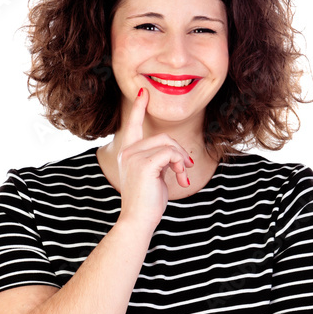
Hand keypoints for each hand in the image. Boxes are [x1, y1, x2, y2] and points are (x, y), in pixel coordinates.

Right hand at [116, 85, 194, 228]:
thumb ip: (158, 160)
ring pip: (168, 144)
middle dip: (178, 152)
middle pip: (162, 137)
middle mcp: (127, 152)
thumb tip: (174, 154)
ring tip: (182, 176)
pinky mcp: (143, 163)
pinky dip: (179, 164)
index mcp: (127, 153)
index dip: (139, 108)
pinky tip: (181, 178)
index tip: (144, 93)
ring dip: (180, 160)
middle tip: (185, 169)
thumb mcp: (153, 175)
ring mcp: (133, 156)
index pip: (133, 125)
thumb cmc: (147, 202)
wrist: (138, 220)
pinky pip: (169, 153)